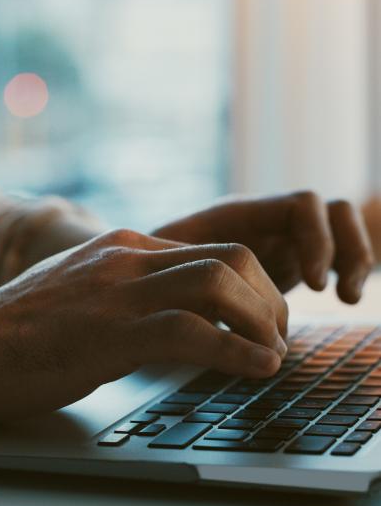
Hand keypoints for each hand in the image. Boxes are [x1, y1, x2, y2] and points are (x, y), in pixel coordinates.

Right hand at [0, 229, 287, 421]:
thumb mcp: (86, 290)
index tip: (264, 318)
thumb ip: (128, 287)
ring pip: (219, 285)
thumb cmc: (25, 328)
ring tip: (272, 354)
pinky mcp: (110, 333)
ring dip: (262, 321)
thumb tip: (174, 308)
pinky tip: (256, 368)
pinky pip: (192, 332)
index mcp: (124, 246)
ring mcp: (118, 292)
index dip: (253, 284)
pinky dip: (235, 351)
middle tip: (277, 335)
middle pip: (230, 257)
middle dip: (268, 298)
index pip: (213, 249)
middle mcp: (127, 259)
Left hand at [152, 191, 374, 303]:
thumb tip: (208, 288)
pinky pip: (332, 253)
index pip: (301, 206)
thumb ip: (188, 268)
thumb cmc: (151, 268)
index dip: (316, 240)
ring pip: (338, 229)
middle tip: (343, 298)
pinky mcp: (285, 260)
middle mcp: (264, 220)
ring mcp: (278, 238)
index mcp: (240, 214)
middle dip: (346, 249)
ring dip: (354, 259)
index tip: (314, 285)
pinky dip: (345, 270)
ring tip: (348, 298)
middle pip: (330, 211)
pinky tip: (341, 299)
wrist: (152, 271)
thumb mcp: (165, 266)